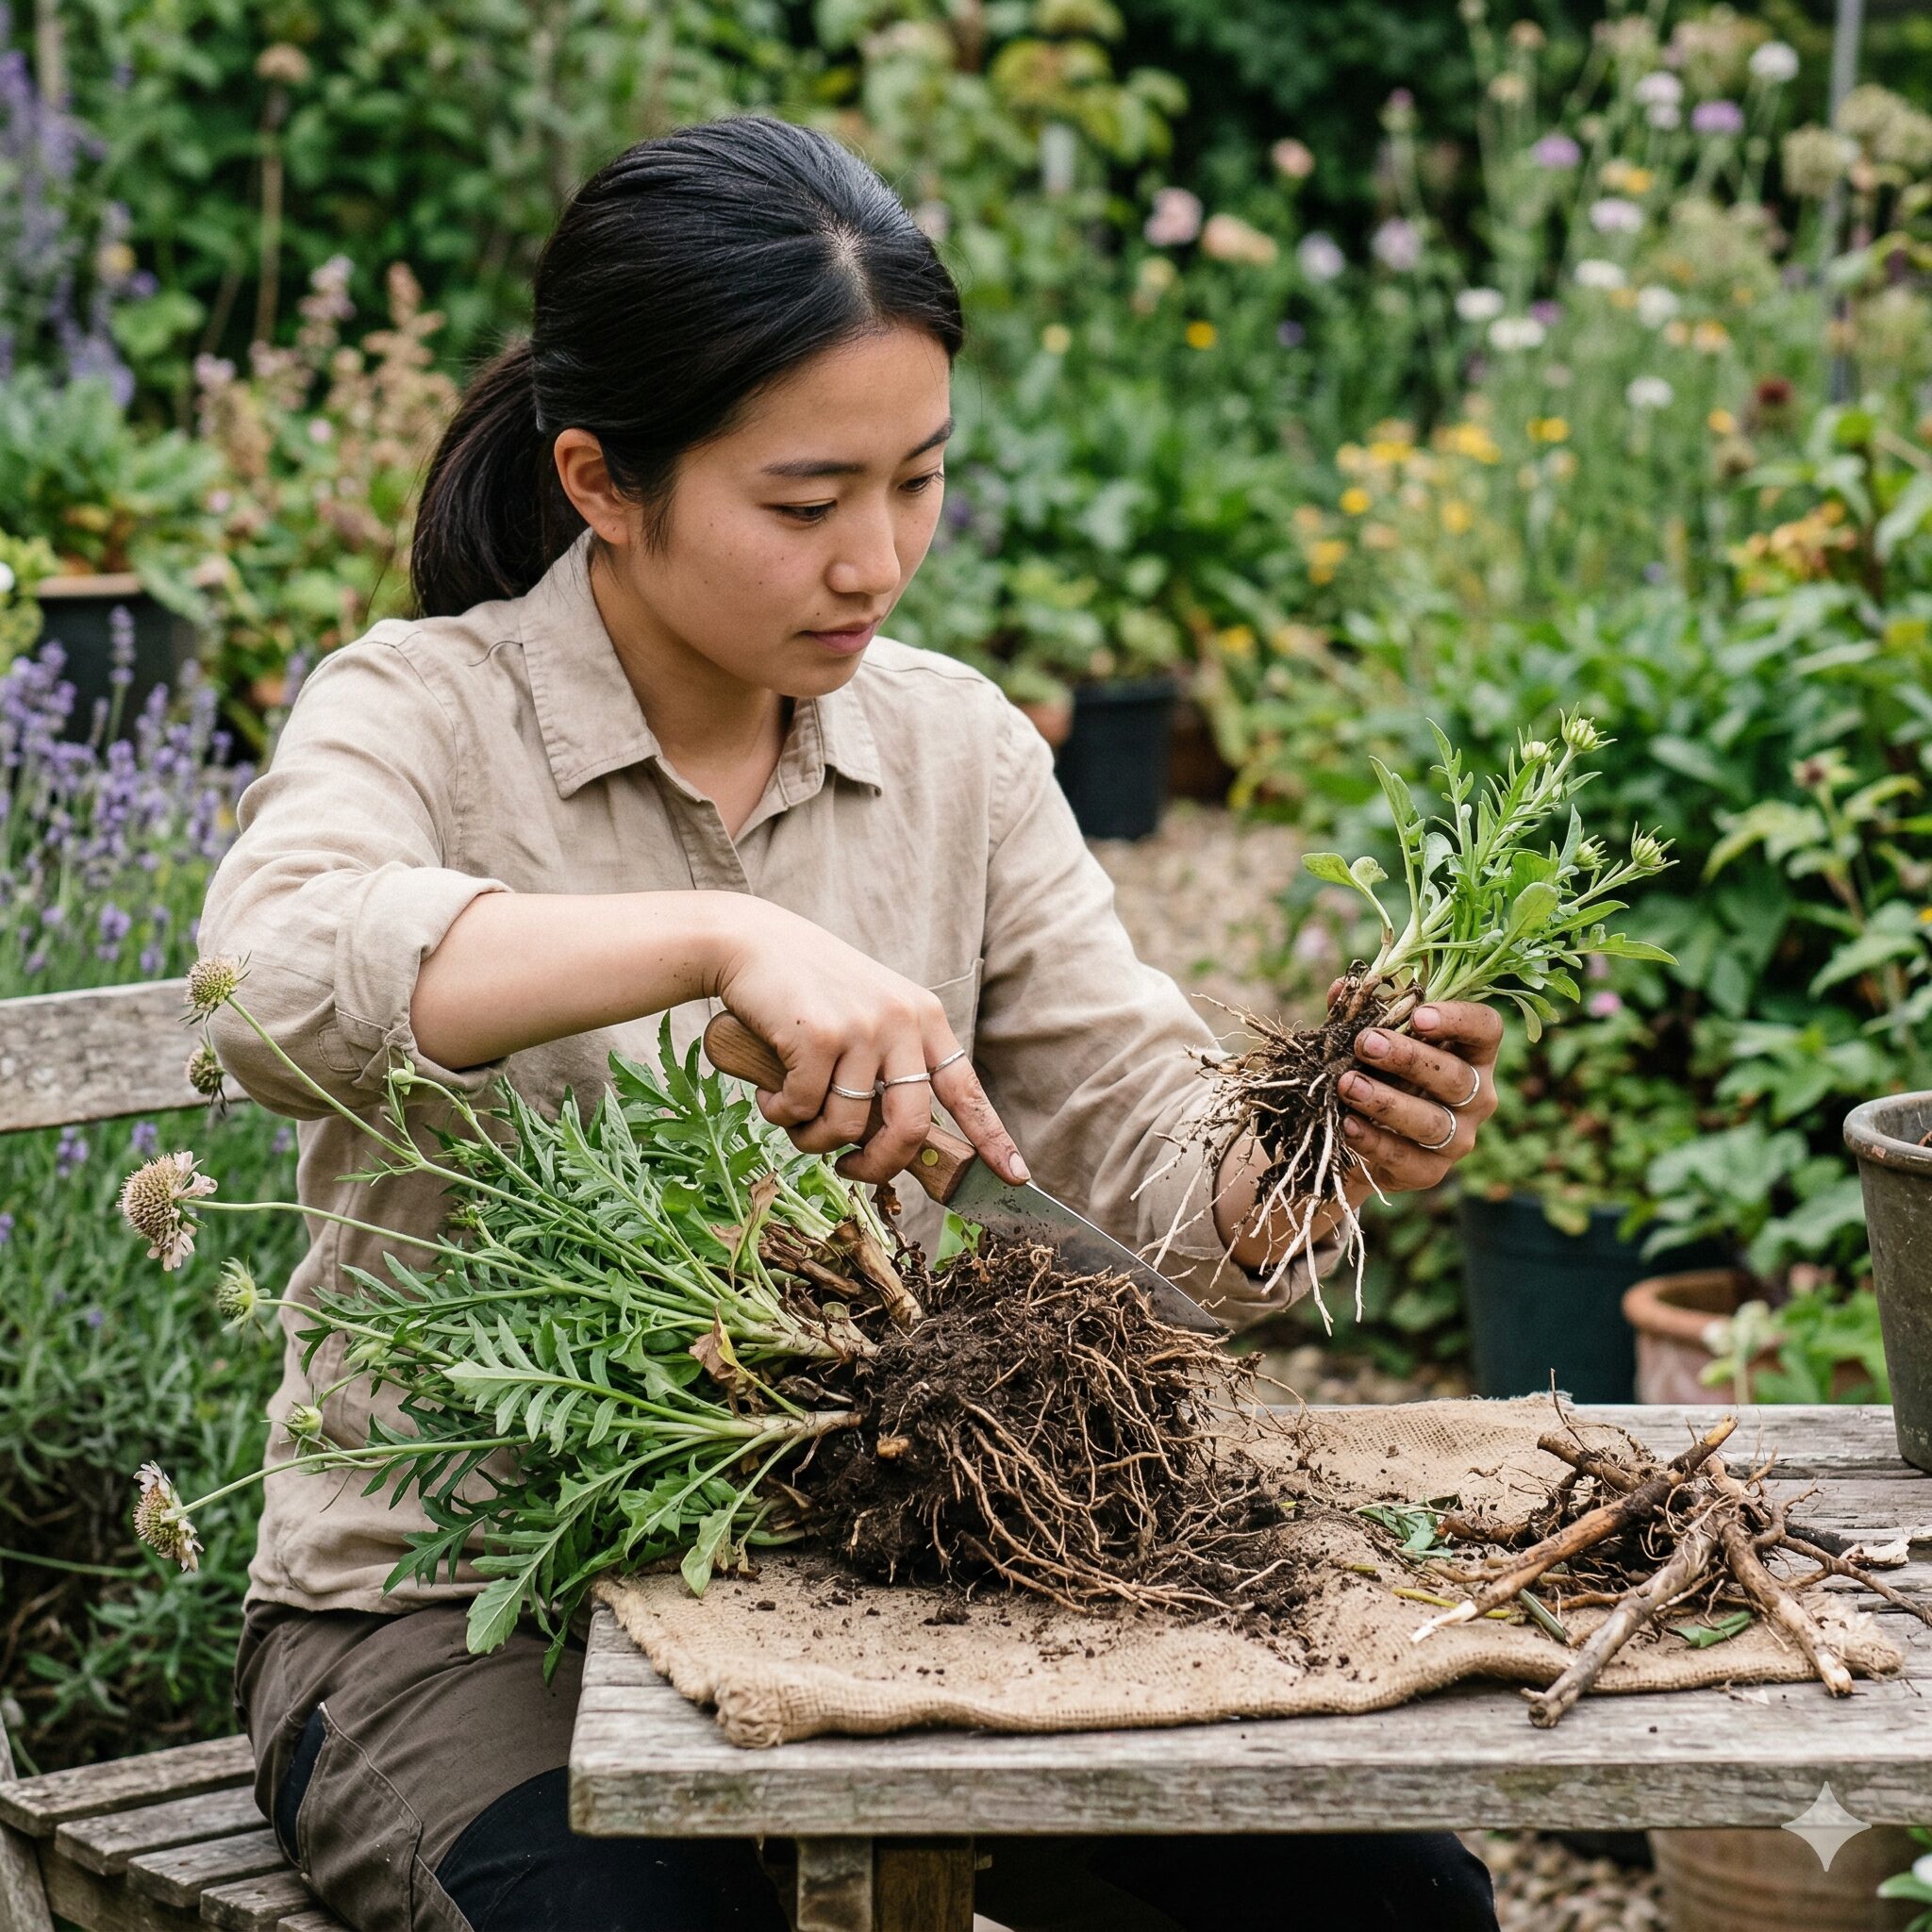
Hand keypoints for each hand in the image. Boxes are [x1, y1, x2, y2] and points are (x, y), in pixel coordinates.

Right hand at [711, 898, 1027, 1186]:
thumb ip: (888, 1064)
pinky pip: (802, 1109)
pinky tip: (769, 1092)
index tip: (1015, 1176)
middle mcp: (902, 1021)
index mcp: (923, 1018)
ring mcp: (862, 1027)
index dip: (991, 1138)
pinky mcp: (818, 1035)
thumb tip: (897, 1143)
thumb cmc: (808, 988)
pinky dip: (780, 1113)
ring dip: (812, 1139)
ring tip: (792, 1116)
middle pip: (910, 1126)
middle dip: (879, 1165)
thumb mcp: (868, 1014)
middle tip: (850, 1170)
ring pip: (848, 1126)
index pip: (966, 1089)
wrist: (751, 940)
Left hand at [1333, 990, 1501, 1195]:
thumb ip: (1359, 1013)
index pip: (1486, 1029)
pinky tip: (1348, 1124)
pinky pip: (1408, 1158)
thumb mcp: (1370, 1040)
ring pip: (1433, 1122)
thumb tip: (1341, 987)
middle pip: (1456, 1077)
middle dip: (1409, 1059)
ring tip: (1348, 1085)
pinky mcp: (1431, 1171)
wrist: (1360, 1138)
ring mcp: (1458, 1137)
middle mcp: (1477, 1095)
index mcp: (1471, 1053)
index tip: (1418, 1014)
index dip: (1459, 1019)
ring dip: (1388, 1102)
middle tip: (1366, 1043)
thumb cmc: (1377, 1072)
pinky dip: (1375, 1141)